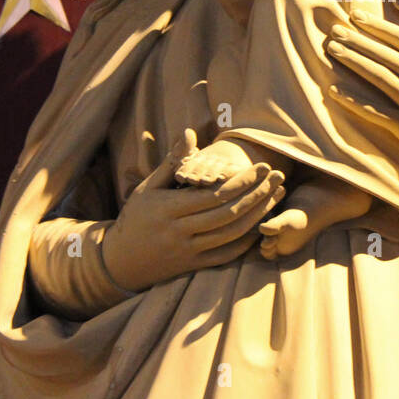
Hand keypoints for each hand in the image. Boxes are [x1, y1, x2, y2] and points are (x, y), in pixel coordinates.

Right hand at [101, 129, 285, 291]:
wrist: (120, 262)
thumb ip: (173, 162)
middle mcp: (180, 232)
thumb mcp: (148, 187)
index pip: (214, 194)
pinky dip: (248, 240)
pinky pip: (227, 255)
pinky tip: (262, 222)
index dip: (242, 181)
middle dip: (258, 194)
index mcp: (169, 209)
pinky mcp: (195, 266)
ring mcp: (189, 252)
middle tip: (278, 176)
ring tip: (276, 194)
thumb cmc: (136, 217)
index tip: (263, 166)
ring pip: (232, 234)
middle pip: (228, 213)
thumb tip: (190, 132)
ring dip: (259, 214)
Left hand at [324, 10, 398, 167]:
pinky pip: (376, 112)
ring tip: (333, 50)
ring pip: (382, 79)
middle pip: (389, 57)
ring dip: (354, 62)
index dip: (379, 26)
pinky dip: (354, 101)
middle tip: (335, 30)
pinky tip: (334, 90)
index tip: (355, 15)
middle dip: (360, 41)